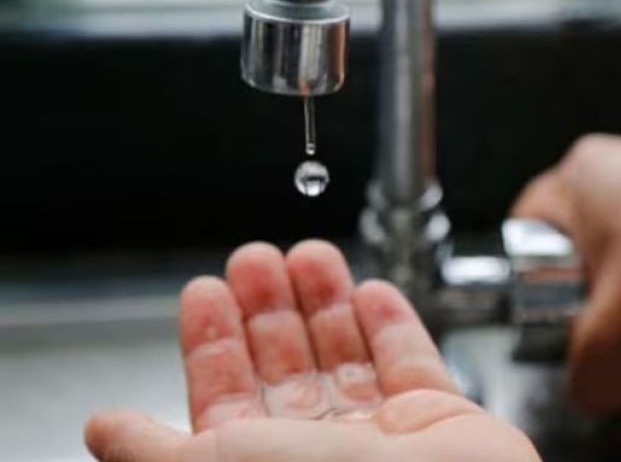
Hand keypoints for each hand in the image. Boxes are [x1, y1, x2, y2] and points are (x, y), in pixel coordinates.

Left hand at [85, 240, 539, 461]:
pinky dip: (391, 322)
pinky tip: (371, 291)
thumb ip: (153, 448)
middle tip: (257, 257)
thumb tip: (103, 428)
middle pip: (287, 367)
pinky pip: (410, 360)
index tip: (207, 290)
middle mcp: (322, 453)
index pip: (227, 396)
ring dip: (325, 301)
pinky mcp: (439, 418)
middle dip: (269, 307)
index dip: (214, 341)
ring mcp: (383, 438)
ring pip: (346, 356)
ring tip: (309, 255)